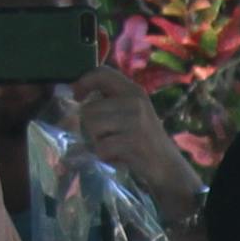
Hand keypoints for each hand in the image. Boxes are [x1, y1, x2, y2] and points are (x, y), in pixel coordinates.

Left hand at [67, 65, 202, 225]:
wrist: (168, 167)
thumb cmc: (144, 140)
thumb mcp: (132, 113)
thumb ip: (109, 102)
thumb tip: (71, 98)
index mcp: (134, 91)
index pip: (102, 73)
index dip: (84, 82)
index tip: (77, 96)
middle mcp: (135, 101)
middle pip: (89, 108)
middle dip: (90, 126)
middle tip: (106, 137)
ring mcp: (135, 121)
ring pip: (91, 126)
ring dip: (96, 141)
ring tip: (113, 146)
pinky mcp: (132, 141)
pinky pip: (100, 146)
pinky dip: (104, 155)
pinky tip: (117, 157)